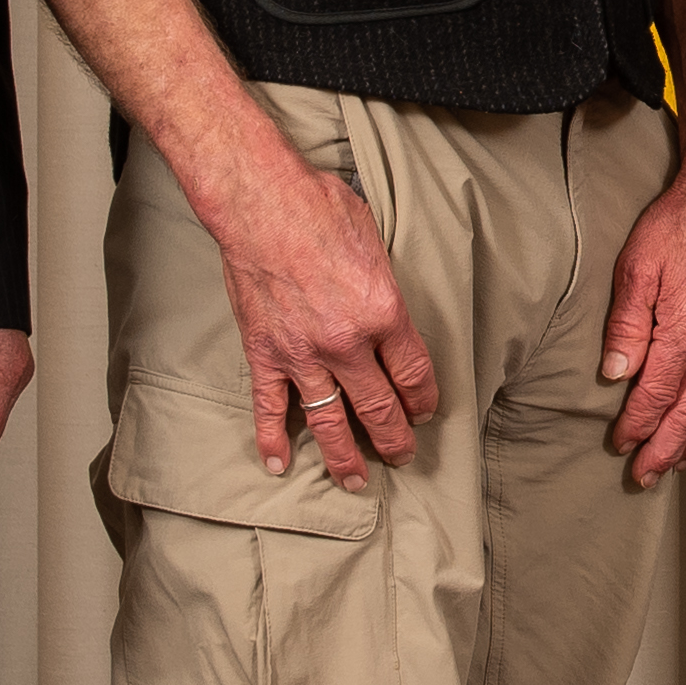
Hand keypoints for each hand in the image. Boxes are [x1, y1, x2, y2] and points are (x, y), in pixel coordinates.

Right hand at [196, 145, 438, 491]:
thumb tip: (387, 307)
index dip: (424, 399)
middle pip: (380, 407)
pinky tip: (279, 464)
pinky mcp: (265, 353)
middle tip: (403, 455)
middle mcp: (347, 343)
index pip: (414, 374)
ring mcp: (303, 354)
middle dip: (395, 438)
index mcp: (384, 313)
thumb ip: (384, 286)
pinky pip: (270, 407)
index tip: (426, 412)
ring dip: (346, 456)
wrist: (260, 203)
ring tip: (357, 481)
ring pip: (331, 420)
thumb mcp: (375, 242)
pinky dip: (272, 439)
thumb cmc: (319, 208)